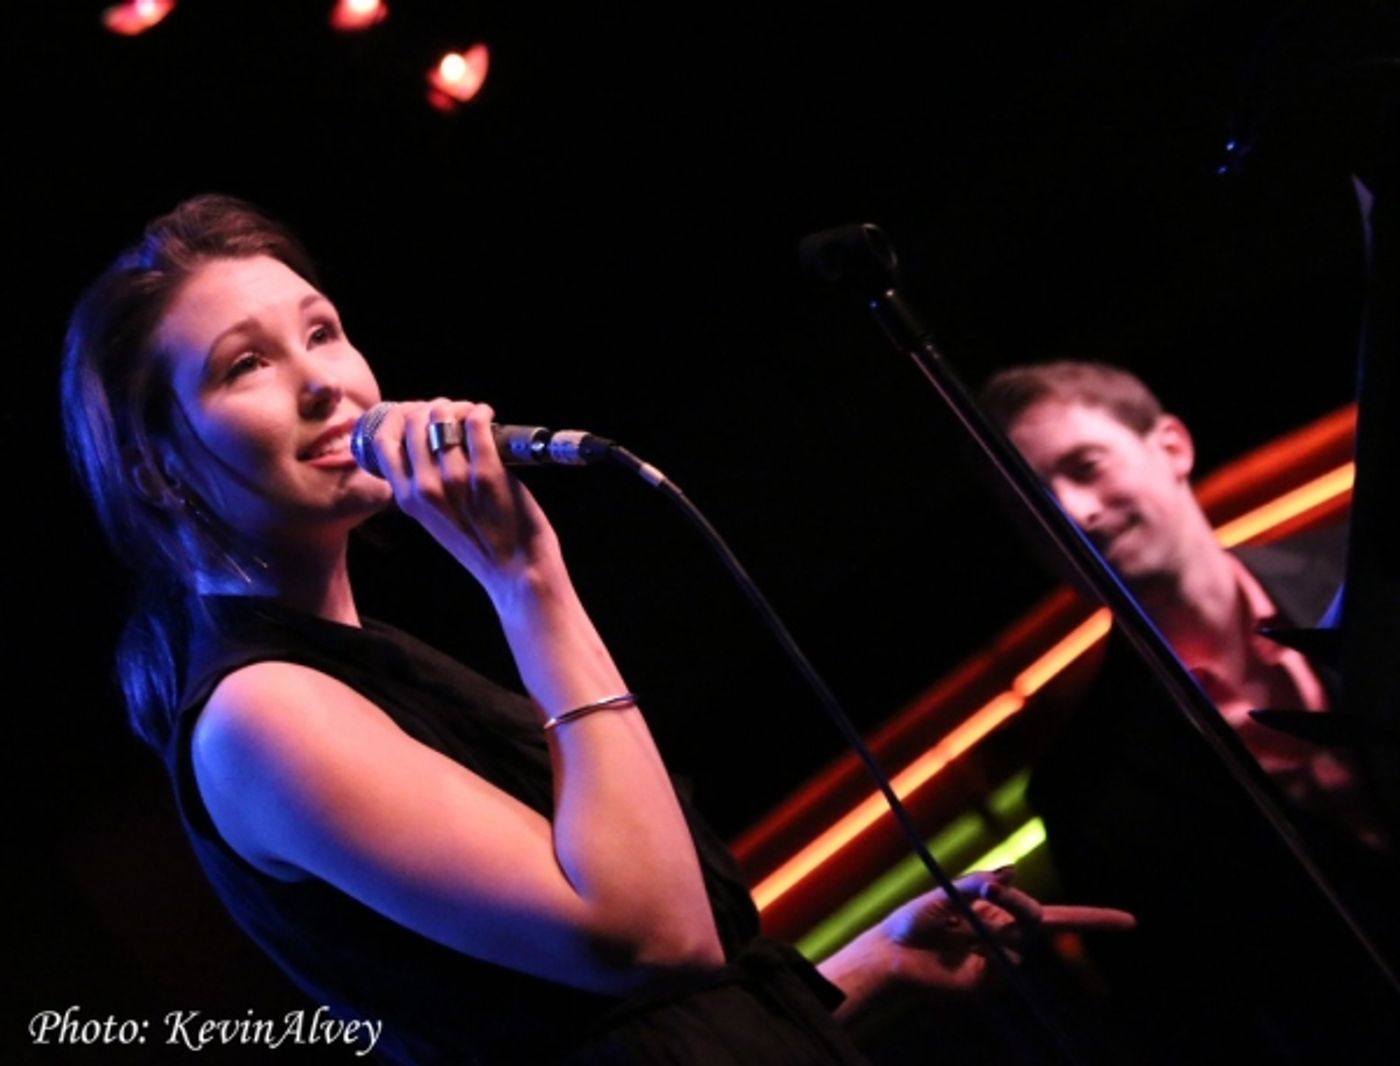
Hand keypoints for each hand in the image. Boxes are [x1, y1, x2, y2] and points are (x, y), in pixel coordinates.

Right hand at [371, 399, 561, 599]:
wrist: (516, 572)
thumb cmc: (481, 545)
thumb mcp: (435, 519)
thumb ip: (424, 488)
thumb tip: (426, 443)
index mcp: (408, 499)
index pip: (383, 442)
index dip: (398, 417)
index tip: (415, 412)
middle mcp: (426, 488)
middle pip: (413, 422)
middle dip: (431, 407)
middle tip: (452, 412)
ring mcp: (456, 480)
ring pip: (443, 418)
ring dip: (458, 407)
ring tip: (471, 413)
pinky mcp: (488, 474)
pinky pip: (477, 424)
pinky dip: (481, 412)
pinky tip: (487, 415)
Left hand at [879, 867, 1135, 994]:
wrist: (893, 957)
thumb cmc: (915, 920)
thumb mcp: (944, 893)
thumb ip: (978, 885)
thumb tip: (1011, 873)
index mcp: (999, 911)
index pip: (1050, 913)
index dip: (1094, 919)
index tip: (1130, 922)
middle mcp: (1006, 935)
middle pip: (1042, 922)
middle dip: (1044, 911)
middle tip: (1007, 896)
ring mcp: (1000, 962)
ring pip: (1021, 944)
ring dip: (995, 929)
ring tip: (959, 931)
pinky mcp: (990, 984)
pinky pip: (1004, 967)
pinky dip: (988, 955)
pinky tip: (962, 954)